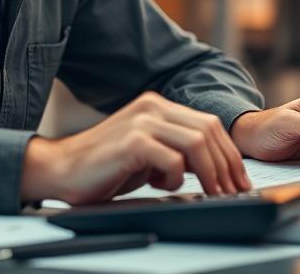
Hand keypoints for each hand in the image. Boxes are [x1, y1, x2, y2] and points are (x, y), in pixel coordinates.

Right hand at [20, 91, 250, 204]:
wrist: (61, 169)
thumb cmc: (105, 167)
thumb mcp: (148, 153)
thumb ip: (175, 150)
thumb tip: (213, 169)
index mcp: (158, 105)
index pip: (208, 124)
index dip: (228, 152)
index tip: (238, 178)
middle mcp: (152, 106)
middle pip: (208, 130)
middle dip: (226, 164)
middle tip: (232, 191)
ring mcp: (142, 121)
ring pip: (196, 143)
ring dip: (211, 173)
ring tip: (213, 194)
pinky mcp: (132, 141)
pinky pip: (172, 159)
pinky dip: (176, 177)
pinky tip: (163, 185)